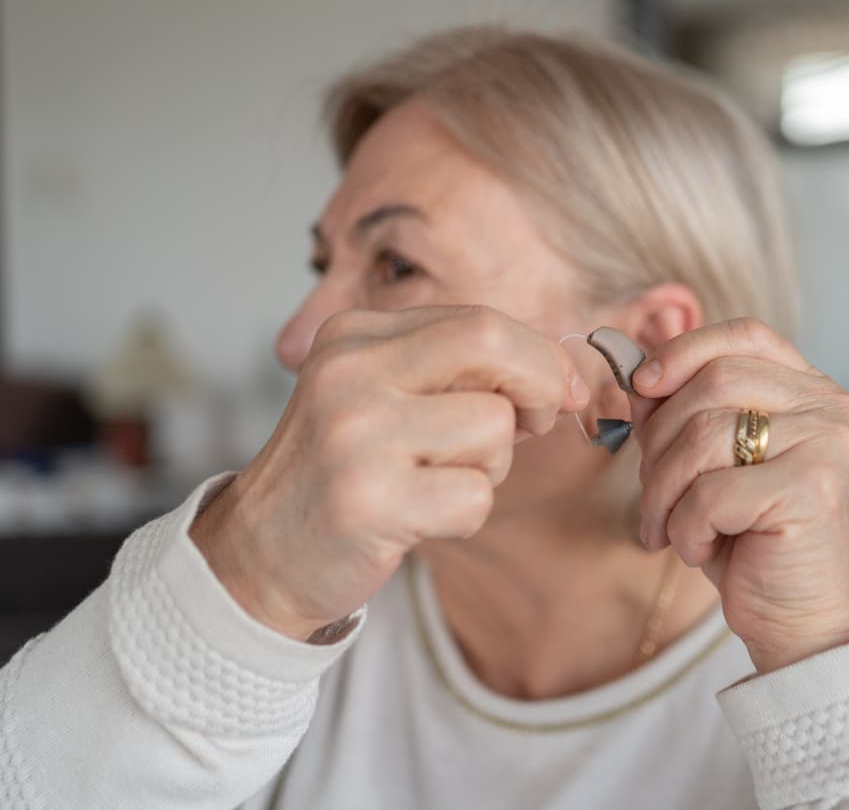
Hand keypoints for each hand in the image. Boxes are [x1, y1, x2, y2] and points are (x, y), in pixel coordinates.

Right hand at [191, 306, 587, 640]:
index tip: (559, 390)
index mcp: (355, 334)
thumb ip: (462, 373)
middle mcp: (349, 372)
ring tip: (435, 482)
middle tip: (536, 425)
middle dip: (539, 384)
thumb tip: (562, 377)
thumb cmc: (346, 472)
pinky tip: (419, 519)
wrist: (261, 554)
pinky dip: (466, 515)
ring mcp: (355, 435)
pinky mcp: (368, 500)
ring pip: (492, 429)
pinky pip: (476, 497)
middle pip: (490, 345)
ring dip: (490, 468)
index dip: (539, 356)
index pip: (479, 320)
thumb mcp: (387, 397)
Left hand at [631, 318, 848, 673]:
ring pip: (704, 435)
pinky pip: (711, 491)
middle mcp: (831, 409)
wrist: (807, 625)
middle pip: (713, 382)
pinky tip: (700, 550)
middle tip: (653, 493)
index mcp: (813, 392)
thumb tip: (637, 376)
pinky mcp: (813, 490)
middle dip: (660, 440)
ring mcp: (828, 445)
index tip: (643, 387)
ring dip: (664, 490)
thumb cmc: (755, 545)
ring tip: (668, 528)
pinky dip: (687, 527)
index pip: (745, 335)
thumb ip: (687, 414)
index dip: (684, 351)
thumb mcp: (714, 467)